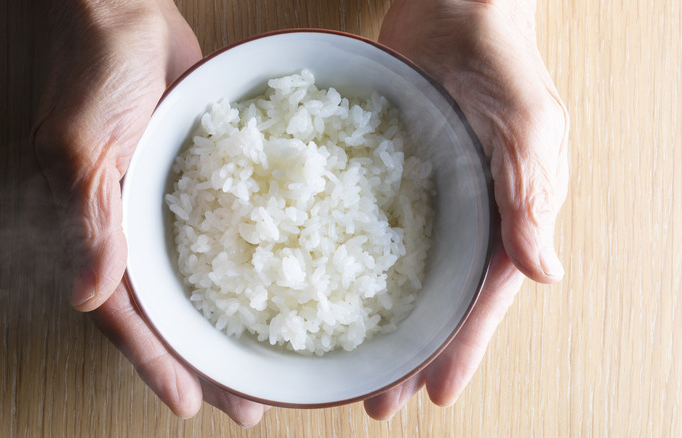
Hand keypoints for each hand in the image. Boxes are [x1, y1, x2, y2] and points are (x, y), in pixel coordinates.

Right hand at [32, 0, 266, 425]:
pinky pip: (217, 236)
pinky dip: (240, 267)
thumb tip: (87, 298)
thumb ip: (88, 220)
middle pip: (167, 310)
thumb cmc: (94, 70)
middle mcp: (130, 228)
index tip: (190, 402)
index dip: (156, 361)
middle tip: (245, 401)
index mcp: (95, 229)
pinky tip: (273, 288)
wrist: (124, 13)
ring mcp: (163, 208)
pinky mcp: (194, 181)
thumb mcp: (81, 145)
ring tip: (263, 364)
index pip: (124, 313)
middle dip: (201, 359)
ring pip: (195, 283)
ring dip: (225, 325)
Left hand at [366, 0, 568, 418]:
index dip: (462, 347)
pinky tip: (325, 288)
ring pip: (403, 274)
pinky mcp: (388, 172)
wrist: (456, 9)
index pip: (485, 297)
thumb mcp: (528, 130)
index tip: (435, 393)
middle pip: (438, 299)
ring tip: (351, 362)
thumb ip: (530, 199)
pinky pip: (369, 226)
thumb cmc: (503, 62)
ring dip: (381, 319)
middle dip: (413, 352)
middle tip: (378, 399)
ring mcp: (425, 198)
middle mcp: (465, 216)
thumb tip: (543, 274)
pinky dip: (351, 261)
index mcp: (507, 215)